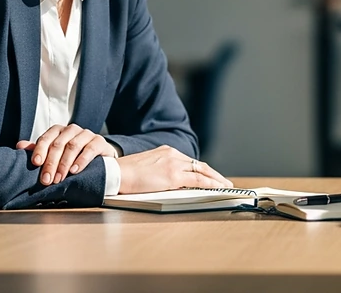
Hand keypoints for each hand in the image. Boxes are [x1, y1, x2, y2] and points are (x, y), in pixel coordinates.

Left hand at [17, 124, 116, 184]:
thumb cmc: (73, 155)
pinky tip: (75, 170)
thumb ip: (39, 150)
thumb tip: (19, 146)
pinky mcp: (99, 141)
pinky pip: (90, 149)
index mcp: (58, 131)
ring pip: (73, 145)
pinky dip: (81, 160)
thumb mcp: (55, 153)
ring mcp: (86, 134)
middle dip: (51, 163)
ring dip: (64, 164)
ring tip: (59, 178)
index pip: (46, 138)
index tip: (35, 163)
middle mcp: (72, 130)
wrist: (100, 158)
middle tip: (46, 180)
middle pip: (58, 144)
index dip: (40, 150)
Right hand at [117, 145, 233, 193]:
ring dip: (216, 180)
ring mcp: (174, 164)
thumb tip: (169, 181)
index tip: (211, 176)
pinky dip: (211, 184)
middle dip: (214, 175)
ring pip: (202, 171)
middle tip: (224, 182)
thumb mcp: (147, 168)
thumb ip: (160, 171)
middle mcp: (173, 154)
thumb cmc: (126, 174)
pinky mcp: (173, 176)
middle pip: (200, 165)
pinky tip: (218, 188)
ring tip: (225, 186)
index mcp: (166, 152)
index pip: (190, 162)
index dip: (203, 170)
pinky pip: (198, 180)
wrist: (115, 172)